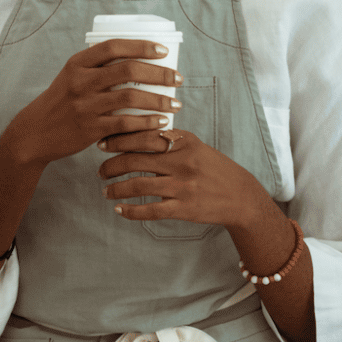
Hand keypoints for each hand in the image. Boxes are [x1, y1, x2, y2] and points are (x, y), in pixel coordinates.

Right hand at [0, 39, 180, 168]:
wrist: (36, 132)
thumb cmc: (61, 102)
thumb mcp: (71, 77)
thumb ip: (97, 68)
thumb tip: (138, 60)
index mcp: (77, 63)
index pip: (113, 46)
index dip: (141, 46)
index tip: (163, 51)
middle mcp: (81, 81)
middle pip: (127, 70)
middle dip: (159, 73)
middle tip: (177, 79)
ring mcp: (85, 105)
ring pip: (130, 97)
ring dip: (159, 100)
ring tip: (176, 104)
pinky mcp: (90, 128)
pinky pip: (125, 123)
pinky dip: (147, 122)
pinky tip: (160, 122)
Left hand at [99, 129, 270, 228]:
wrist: (240, 196)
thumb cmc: (213, 168)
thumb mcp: (195, 146)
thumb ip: (169, 139)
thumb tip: (136, 130)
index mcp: (183, 141)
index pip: (142, 136)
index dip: (117, 140)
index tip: (102, 143)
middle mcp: (182, 162)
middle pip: (134, 160)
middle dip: (111, 165)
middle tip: (101, 169)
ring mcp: (182, 187)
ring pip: (138, 186)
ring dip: (116, 188)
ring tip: (105, 190)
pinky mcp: (184, 209)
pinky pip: (150, 211)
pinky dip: (130, 211)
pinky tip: (119, 209)